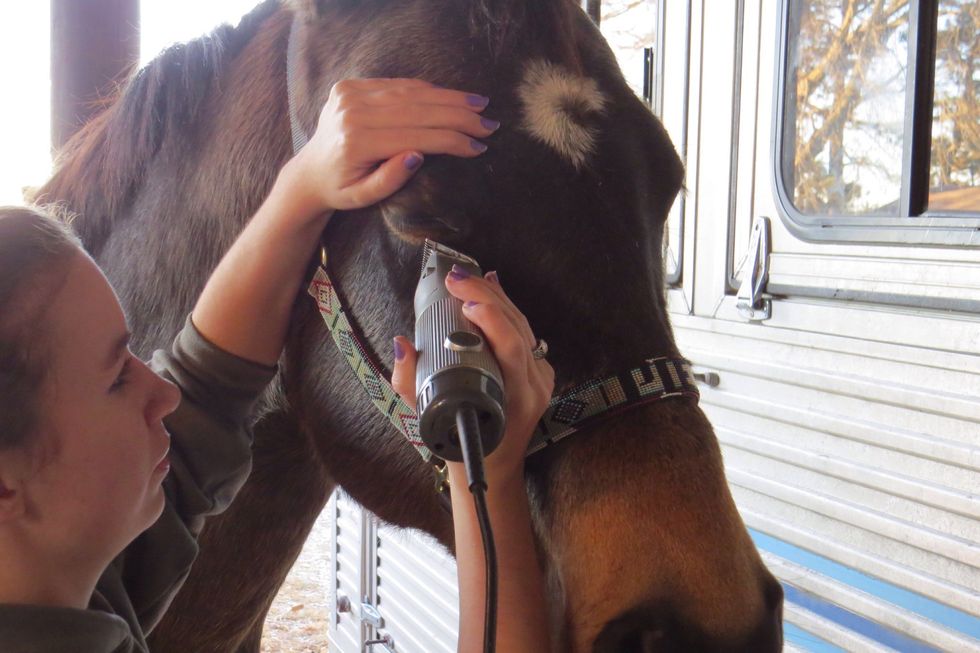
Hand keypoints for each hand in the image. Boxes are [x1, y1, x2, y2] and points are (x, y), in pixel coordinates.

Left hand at [287, 78, 496, 214]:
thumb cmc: (342, 189)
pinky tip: (451, 96)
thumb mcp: (364, 197)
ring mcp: (350, 95)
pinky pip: (397, 85)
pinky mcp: (351, 86)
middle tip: (489, 123)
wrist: (310, 172)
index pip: (416, 136)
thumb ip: (389, 179)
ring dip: (449, 98)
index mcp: (356, 142)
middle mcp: (353, 113)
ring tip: (479, 104)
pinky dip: (427, 90)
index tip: (479, 146)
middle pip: (417, 109)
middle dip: (459, 116)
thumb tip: (418, 156)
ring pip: (410, 92)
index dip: (452, 140)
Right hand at [391, 270, 554, 484]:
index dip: (492, 320)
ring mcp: (541, 376)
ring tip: (468, 279)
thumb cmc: (463, 448)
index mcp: (518, 398)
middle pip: (518, 327)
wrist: (495, 470)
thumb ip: (411, 384)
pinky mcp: (538, 370)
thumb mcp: (431, 421)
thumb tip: (401, 344)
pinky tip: (491, 288)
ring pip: (523, 324)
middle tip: (455, 279)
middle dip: (487, 296)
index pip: (511, 347)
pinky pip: (523, 331)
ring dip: (495, 297)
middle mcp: (535, 384)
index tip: (465, 304)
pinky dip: (504, 308)